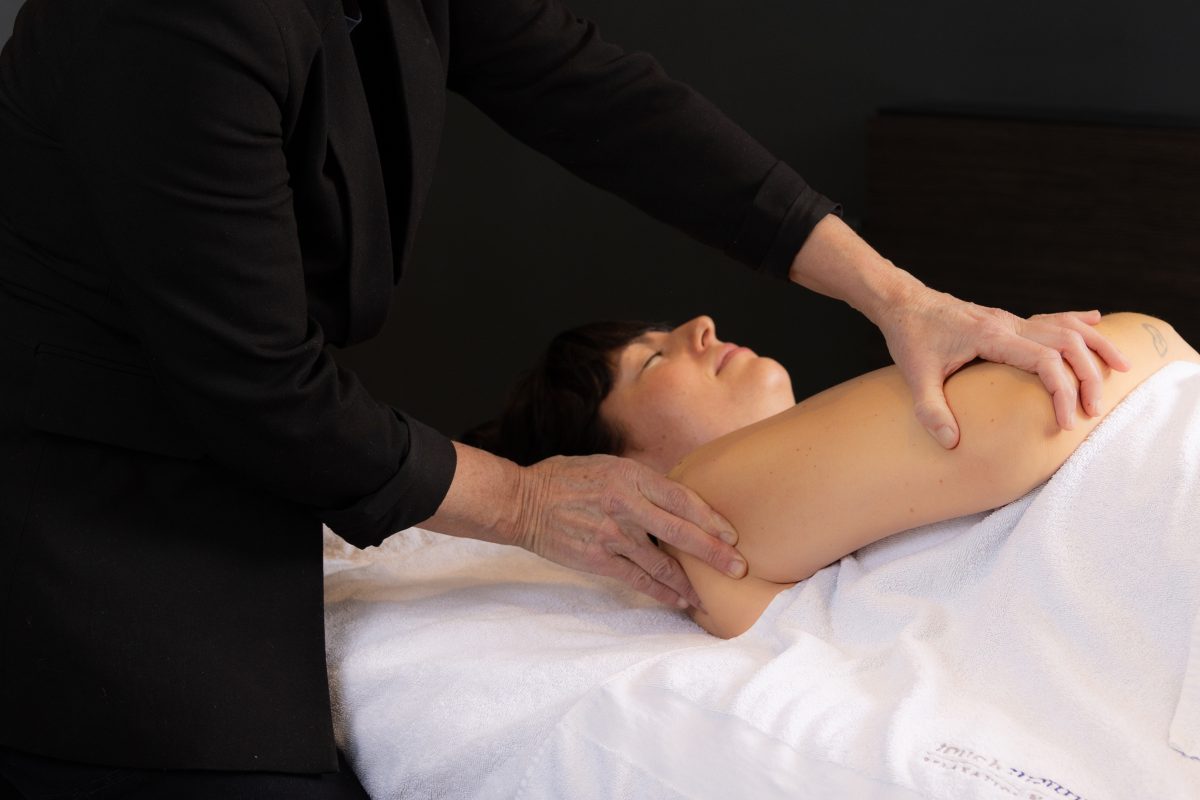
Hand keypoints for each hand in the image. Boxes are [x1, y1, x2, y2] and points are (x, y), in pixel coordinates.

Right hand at [511, 453, 746, 611]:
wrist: (523, 502)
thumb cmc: (565, 479)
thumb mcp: (608, 466)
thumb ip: (640, 483)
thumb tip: (674, 499)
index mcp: (631, 477)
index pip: (682, 499)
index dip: (710, 518)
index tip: (731, 534)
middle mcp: (626, 505)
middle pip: (681, 532)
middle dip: (714, 553)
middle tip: (739, 567)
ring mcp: (612, 534)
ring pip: (662, 563)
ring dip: (690, 582)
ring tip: (710, 595)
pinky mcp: (598, 559)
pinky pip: (638, 580)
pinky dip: (662, 592)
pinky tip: (679, 600)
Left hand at [876, 284, 1131, 447]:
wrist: (902, 302)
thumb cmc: (909, 336)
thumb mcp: (914, 375)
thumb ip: (930, 410)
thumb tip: (951, 443)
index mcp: (991, 336)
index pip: (1043, 360)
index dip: (1060, 391)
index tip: (1064, 421)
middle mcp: (1007, 323)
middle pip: (1066, 342)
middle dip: (1087, 376)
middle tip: (1094, 410)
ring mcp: (1010, 319)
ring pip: (1065, 327)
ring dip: (1095, 347)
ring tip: (1121, 368)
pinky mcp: (1007, 320)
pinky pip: (1051, 318)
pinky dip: (1077, 322)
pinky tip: (1098, 322)